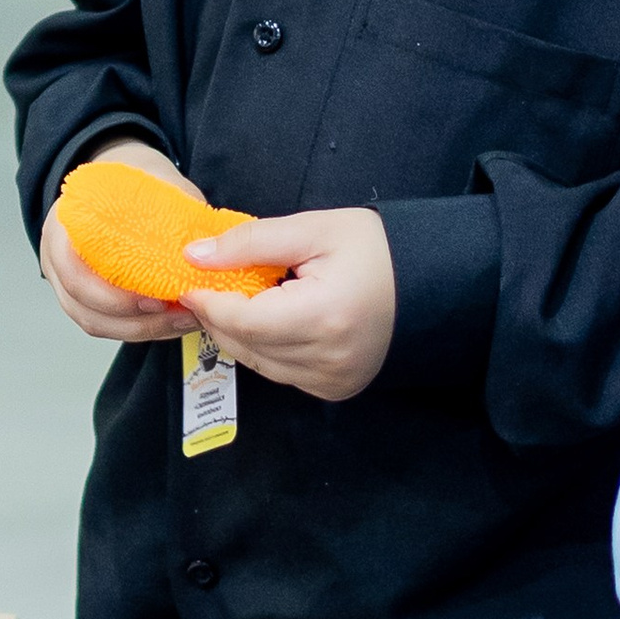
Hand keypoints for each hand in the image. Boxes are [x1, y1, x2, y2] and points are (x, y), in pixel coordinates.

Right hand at [38, 138, 199, 345]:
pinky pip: (111, 325)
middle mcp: (57, 260)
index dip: (111, 296)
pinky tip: (173, 320)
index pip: (74, 274)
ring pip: (100, 324)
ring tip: (182, 321)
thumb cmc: (131, 181)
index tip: (154, 298)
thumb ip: (171, 211)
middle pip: (86, 310)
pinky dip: (143, 327)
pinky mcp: (90, 300)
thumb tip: (204, 248)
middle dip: (136, 321)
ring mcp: (69, 284)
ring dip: (144, 329)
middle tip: (177, 315)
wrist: (117, 182)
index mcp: (64, 227)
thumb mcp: (154, 182)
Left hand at [186, 209, 395, 402]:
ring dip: (239, 334)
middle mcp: (328, 359)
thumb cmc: (375, 249)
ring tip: (235, 301)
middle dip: (218, 317)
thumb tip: (196, 256)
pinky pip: (281, 373)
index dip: (209, 302)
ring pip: (259, 364)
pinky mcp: (336, 389)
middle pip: (245, 345)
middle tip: (206, 288)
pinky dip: (265, 349)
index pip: (243, 320)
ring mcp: (333, 381)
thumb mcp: (313, 229)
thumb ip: (251, 242)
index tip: (189, 282)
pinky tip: (269, 321)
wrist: (430, 282)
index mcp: (323, 316)